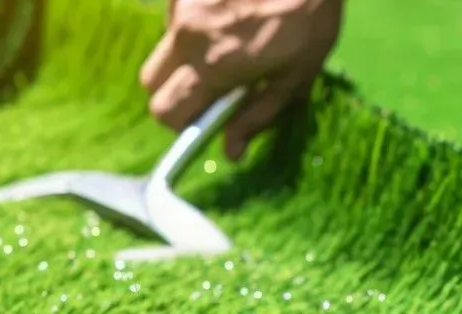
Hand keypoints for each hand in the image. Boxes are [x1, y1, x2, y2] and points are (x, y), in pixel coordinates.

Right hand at [139, 0, 343, 159]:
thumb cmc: (311, 16)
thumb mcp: (297, 74)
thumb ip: (259, 115)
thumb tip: (231, 151)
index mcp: (215, 65)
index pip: (166, 110)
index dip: (181, 122)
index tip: (205, 117)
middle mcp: (187, 33)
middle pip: (150, 81)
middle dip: (173, 91)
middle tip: (209, 86)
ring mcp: (181, 2)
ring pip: (165, 45)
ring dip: (186, 54)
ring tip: (229, 40)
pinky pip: (177, 15)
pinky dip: (196, 25)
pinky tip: (229, 13)